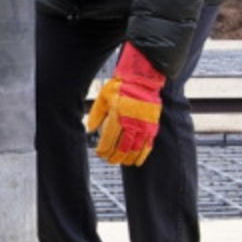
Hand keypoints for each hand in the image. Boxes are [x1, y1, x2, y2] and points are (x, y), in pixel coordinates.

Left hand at [86, 44, 164, 165]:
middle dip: (114, 157)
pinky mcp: (152, 127)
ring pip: (134, 149)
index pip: (109, 139)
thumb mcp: (103, 97)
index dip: (103, 150)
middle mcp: (131, 122)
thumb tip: (90, 130)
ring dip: (127, 158)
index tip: (100, 153)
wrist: (142, 79)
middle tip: (109, 160)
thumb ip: (96, 114)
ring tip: (121, 162)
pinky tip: (137, 162)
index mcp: (117, 115)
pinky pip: (147, 146)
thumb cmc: (121, 87)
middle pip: (121, 147)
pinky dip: (142, 156)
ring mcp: (143, 126)